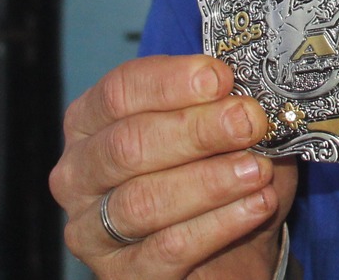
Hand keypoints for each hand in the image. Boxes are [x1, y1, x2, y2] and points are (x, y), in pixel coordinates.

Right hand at [49, 54, 295, 278]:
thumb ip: (224, 106)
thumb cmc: (217, 172)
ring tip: (258, 169)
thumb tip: (247, 94)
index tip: (220, 78)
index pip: (120, 91)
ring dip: (209, 181)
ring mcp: (92, 229)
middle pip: (129, 144)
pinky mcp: (121, 274)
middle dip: (195, 131)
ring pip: (144, 200)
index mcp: (91, 120)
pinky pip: (168, 247)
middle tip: (248, 122)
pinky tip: (256, 205)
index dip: (171, 82)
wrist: (228, 252)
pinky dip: (218, 224)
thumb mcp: (220, 129)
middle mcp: (80, 173)